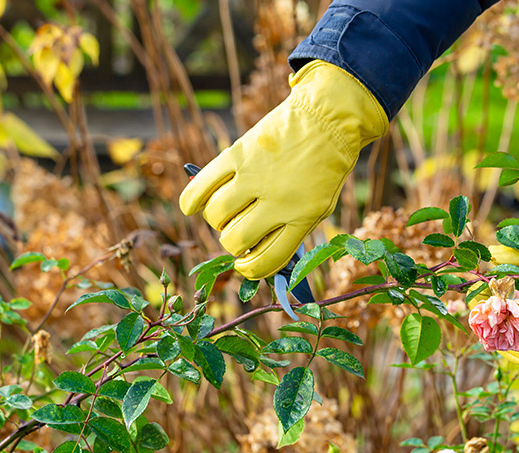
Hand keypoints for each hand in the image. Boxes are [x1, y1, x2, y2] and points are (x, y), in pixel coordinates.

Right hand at [179, 60, 387, 279]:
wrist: (327, 117)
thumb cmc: (324, 166)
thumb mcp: (320, 204)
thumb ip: (291, 230)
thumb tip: (254, 255)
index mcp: (303, 217)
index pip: (267, 260)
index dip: (250, 270)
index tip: (243, 266)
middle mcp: (278, 200)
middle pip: (236, 240)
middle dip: (232, 243)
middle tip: (237, 231)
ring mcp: (255, 176)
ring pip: (216, 215)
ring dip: (216, 220)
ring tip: (226, 211)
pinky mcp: (238, 154)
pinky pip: (202, 186)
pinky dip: (190, 200)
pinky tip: (191, 206)